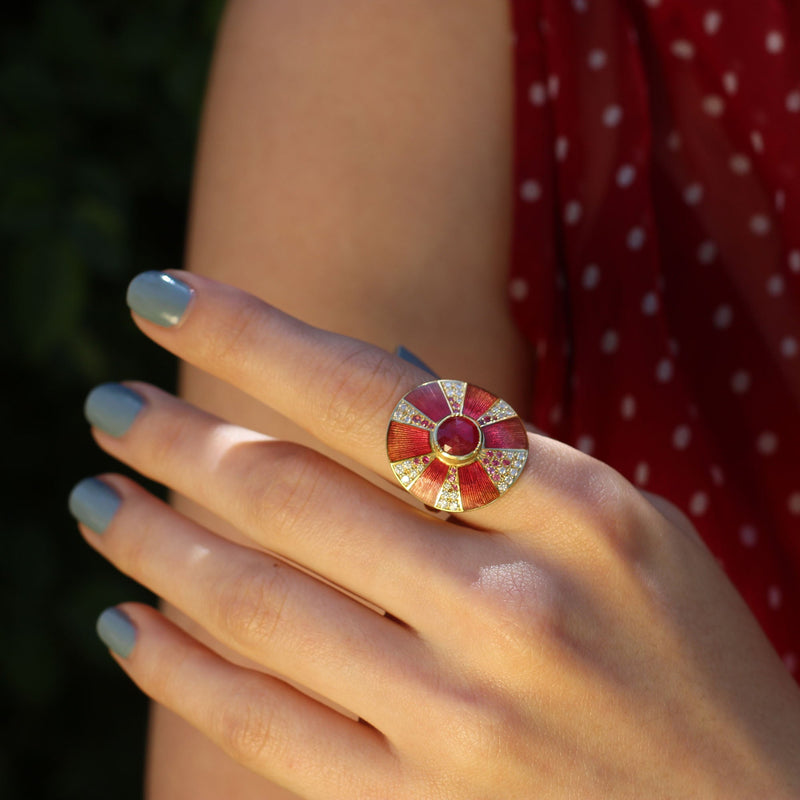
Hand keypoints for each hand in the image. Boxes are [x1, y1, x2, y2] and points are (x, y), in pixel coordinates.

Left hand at [72, 271, 799, 798]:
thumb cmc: (686, 654)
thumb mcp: (625, 525)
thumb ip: (500, 457)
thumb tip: (372, 371)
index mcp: (579, 511)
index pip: (375, 395)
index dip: (250, 336)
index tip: (161, 299)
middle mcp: (518, 605)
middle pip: (294, 496)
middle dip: (178, 438)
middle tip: (111, 407)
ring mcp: (468, 719)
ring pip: (259, 608)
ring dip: (156, 544)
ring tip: (98, 500)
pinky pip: (265, 730)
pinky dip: (180, 670)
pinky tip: (129, 624)